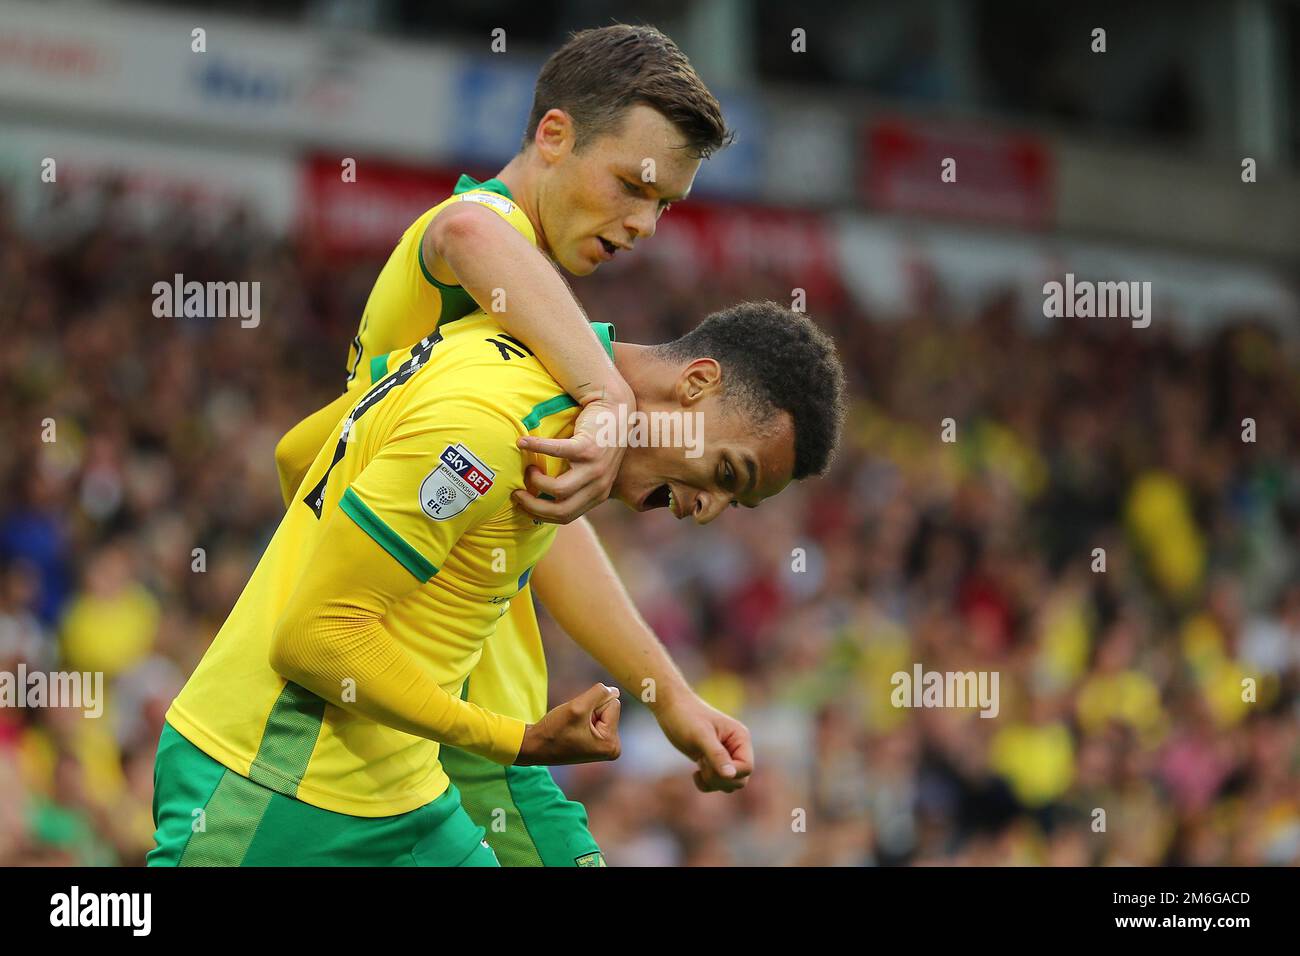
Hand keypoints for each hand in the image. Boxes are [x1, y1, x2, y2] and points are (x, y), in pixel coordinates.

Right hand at [512, 386, 634, 523]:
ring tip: (530, 468)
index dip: (540, 514)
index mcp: (598, 494)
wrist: (617, 409)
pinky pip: (556, 452)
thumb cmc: (598, 439)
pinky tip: (522, 442)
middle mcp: (598, 485)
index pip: (566, 516)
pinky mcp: (588, 447)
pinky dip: (536, 447)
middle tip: (517, 493)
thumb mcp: (591, 469)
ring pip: (559, 489)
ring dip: (537, 481)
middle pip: (561, 510)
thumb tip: (541, 494)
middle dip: (533, 506)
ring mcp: (595, 467)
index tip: (522, 505)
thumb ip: (576, 483)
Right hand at [516, 683, 621, 765]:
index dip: (593, 705)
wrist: (535, 746)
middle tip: (573, 723)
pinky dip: (584, 718)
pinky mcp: (598, 742)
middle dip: (590, 709)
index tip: (577, 720)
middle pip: (610, 708)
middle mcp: (613, 747)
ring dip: (586, 713)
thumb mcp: (577, 707)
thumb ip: (599, 694)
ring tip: (572, 726)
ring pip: (602, 711)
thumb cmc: (554, 731)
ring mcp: (606, 746)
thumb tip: (615, 691)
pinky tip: (573, 729)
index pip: (614, 703)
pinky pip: (597, 718)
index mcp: (612, 743)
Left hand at [654, 695, 753, 792]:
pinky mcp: (714, 761)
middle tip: (702, 763)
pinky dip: (707, 783)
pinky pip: (718, 783)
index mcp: (740, 738)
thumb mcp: (701, 736)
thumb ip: (717, 755)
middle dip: (719, 778)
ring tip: (699, 764)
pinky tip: (695, 773)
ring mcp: (726, 755)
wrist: (671, 708)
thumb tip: (730, 775)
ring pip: (729, 783)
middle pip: (740, 779)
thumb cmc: (686, 716)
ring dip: (713, 781)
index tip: (709, 763)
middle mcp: (737, 747)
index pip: (747, 768)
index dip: (730, 773)